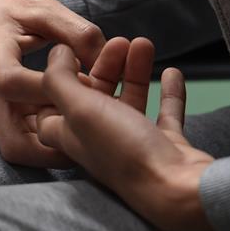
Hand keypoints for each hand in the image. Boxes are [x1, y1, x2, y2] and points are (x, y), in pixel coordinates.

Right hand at [0, 0, 105, 166]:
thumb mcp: (38, 6)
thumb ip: (76, 32)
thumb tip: (107, 61)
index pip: (14, 86)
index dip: (53, 87)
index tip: (85, 76)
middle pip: (17, 143)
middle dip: (59, 143)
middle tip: (92, 121)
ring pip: (20, 147)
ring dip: (55, 143)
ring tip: (85, 117)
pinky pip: (20, 136)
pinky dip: (47, 133)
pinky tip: (70, 111)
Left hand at [36, 42, 217, 230]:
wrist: (179, 190)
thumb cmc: (124, 150)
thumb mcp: (80, 109)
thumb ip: (59, 80)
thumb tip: (55, 53)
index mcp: (71, 137)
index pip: (50, 108)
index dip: (54, 81)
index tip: (66, 54)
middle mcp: (99, 143)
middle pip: (95, 98)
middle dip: (104, 66)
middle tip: (118, 40)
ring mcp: (135, 146)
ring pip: (130, 101)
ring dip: (135, 72)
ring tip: (144, 44)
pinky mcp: (167, 148)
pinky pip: (165, 114)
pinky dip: (168, 92)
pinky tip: (172, 72)